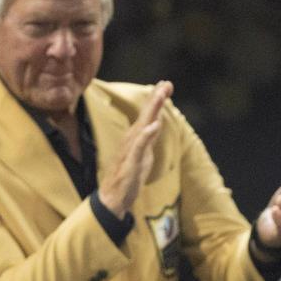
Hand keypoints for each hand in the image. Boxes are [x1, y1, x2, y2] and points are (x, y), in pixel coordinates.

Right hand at [97, 80, 171, 217]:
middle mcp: (133, 139)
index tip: (166, 85)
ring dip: (152, 110)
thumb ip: (149, 139)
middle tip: (166, 83)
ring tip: (161, 95)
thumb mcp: (144, 155)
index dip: (157, 100)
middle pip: (146, 115)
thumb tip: (155, 124)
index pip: (149, 115)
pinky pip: (140, 146)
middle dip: (156, 98)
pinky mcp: (132, 162)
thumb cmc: (128, 176)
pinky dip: (146, 135)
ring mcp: (131, 150)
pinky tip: (154, 125)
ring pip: (143, 126)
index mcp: (137, 138)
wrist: (114, 197)